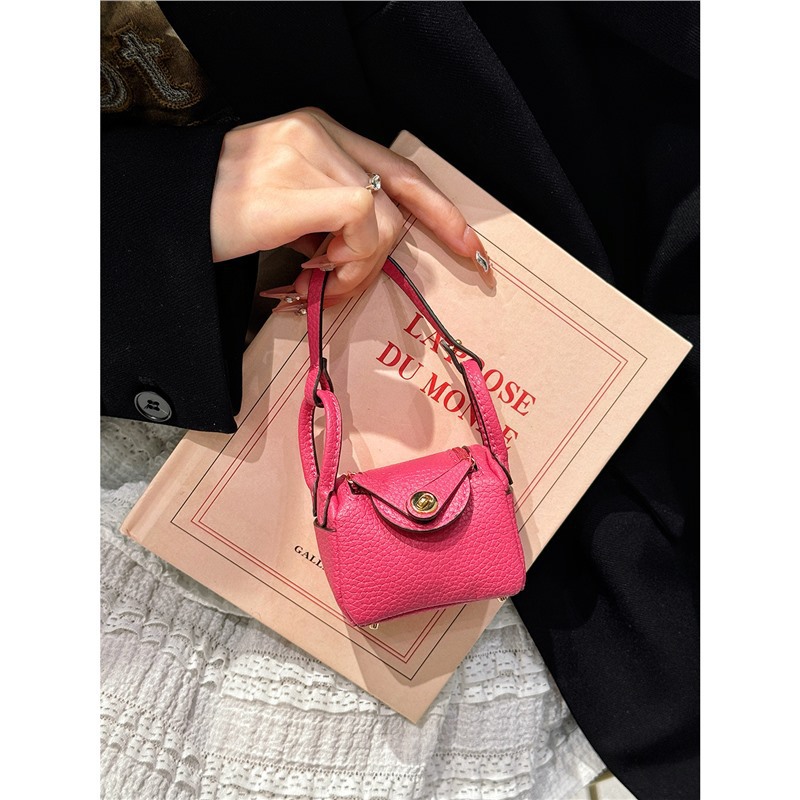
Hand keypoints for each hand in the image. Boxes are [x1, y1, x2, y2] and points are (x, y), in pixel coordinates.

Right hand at [209, 108, 494, 309]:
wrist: (165, 215)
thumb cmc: (219, 216)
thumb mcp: (286, 207)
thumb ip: (330, 216)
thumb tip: (366, 251)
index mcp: (318, 131)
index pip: (397, 167)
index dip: (438, 209)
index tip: (466, 245)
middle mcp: (320, 132)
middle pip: (400, 198)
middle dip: (408, 247)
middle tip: (389, 277)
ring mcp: (311, 154)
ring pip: (383, 220)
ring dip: (359, 268)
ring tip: (316, 283)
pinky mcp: (302, 185)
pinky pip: (362, 227)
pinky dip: (348, 261)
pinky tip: (313, 273)